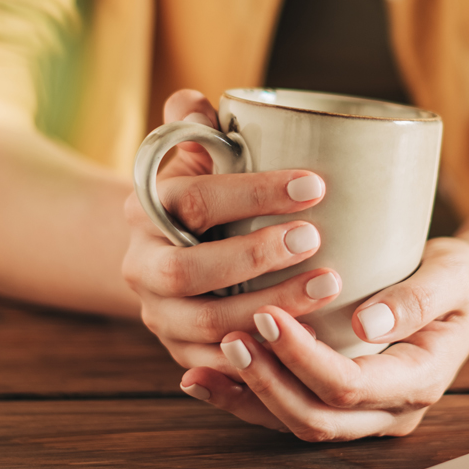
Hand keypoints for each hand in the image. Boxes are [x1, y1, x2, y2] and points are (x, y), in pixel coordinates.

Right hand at [122, 89, 344, 376]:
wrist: (167, 252)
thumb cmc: (202, 193)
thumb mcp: (196, 156)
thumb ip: (197, 126)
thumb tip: (194, 103)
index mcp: (145, 209)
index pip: (194, 200)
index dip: (253, 192)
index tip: (314, 184)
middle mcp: (141, 265)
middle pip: (187, 269)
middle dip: (253, 257)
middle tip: (314, 239)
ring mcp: (158, 313)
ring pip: (207, 322)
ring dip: (269, 307)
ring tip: (328, 286)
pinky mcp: (181, 352)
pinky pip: (217, 365)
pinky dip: (260, 357)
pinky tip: (306, 341)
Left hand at [176, 235, 468, 439]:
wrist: (464, 291)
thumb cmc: (459, 277)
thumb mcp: (452, 275)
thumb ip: (416, 299)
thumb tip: (368, 324)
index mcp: (419, 380)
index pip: (350, 386)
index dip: (304, 358)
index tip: (269, 315)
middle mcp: (389, 410)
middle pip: (317, 416)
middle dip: (268, 381)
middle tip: (231, 336)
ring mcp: (364, 414)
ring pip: (297, 422)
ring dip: (250, 396)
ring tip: (206, 362)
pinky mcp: (339, 402)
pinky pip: (287, 411)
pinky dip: (245, 398)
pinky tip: (206, 378)